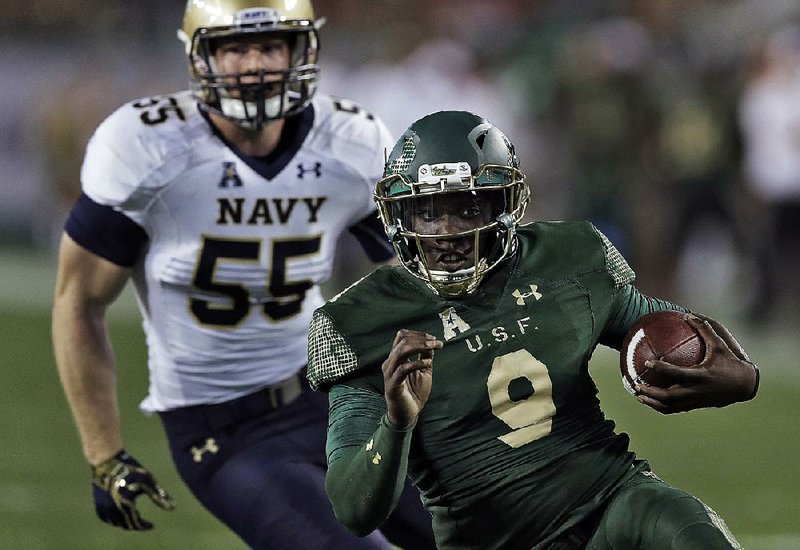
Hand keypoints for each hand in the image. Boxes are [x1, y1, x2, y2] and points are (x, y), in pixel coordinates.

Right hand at [91, 449, 175, 529]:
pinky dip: (114, 519)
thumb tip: (173, 507)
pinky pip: (105, 518)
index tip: (152, 525)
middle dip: (136, 525)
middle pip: (125, 525)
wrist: (107, 461)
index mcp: (125, 505)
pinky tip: (121, 514)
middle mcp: (112, 509)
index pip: (136, 523)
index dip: (145, 526)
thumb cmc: (131, 469)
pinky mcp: (97, 503)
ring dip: (125, 523)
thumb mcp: (148, 481)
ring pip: (115, 522)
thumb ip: (159, 496)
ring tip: (135, 518)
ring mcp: (102, 507)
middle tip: (144, 523)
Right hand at [382, 330, 442, 428]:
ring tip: (432, 347)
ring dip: (419, 346)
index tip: (433, 338)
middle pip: (402, 341)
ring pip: (400, 351)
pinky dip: (416, 363)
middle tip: (436, 342)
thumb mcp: (424, 371)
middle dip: (421, 339)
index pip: (402, 337)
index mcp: (396, 358)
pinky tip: (427, 363)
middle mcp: (390, 363)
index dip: (418, 334)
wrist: (407, 415)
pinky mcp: (393, 385)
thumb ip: (425, 357)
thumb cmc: (414, 393)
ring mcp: (390, 373)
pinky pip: (403, 369)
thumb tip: (432, 343)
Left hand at [635, 315, 758, 413]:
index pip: (676, 373)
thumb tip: (688, 314)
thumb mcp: (719, 345)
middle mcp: (695, 390)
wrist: (744, 386)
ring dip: (652, 402)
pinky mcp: (695, 406)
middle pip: (668, 396)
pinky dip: (661, 406)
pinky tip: (650, 401)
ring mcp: (694, 400)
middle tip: (636, 384)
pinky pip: (674, 409)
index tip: (647, 362)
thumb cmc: (730, 363)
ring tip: (638, 395)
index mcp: (700, 376)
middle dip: (650, 392)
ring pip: (669, 406)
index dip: (661, 368)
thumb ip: (704, 330)